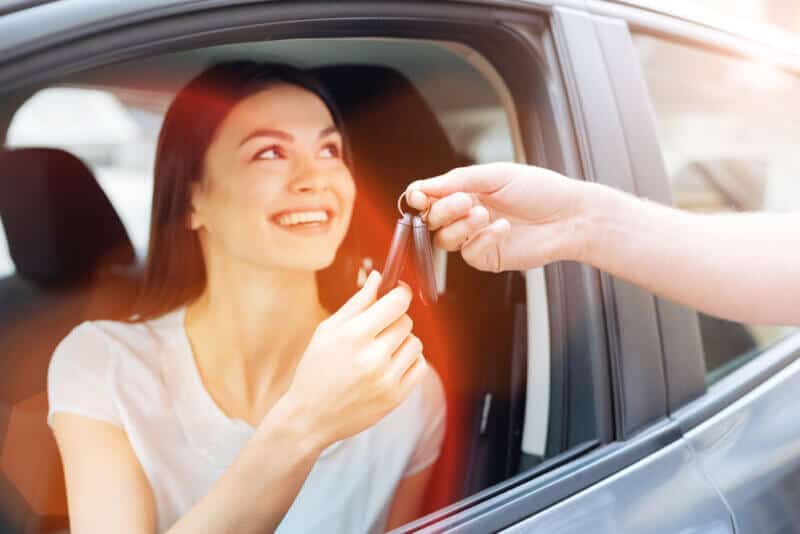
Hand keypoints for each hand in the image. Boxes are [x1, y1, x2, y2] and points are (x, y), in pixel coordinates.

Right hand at [281, 271, 426, 446]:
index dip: (400, 293)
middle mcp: (372, 357)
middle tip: (377, 330)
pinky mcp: (396, 397)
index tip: (397, 293)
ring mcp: (386, 379)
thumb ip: (357, 303)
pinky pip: (420, 366)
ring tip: (381, 351)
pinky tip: (390, 365)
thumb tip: (378, 277)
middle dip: (394, 320)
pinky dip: (409, 362)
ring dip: (402, 342)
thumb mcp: (328, 330)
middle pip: (406, 322)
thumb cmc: (316, 370)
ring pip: (416, 343)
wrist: (311, 416)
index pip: (397, 302)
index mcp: (353, 335)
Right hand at [406, 162, 586, 271]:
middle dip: (443, 210)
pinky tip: (502, 229)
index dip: (419, 197)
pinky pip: (468, 254)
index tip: (419, 196)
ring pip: (444, 240)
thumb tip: (422, 186)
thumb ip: (457, 180)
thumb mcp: (496, 175)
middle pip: (432, 220)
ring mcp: (476, 238)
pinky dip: (482, 240)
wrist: (570, 216)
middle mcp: (466, 215)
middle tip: (464, 201)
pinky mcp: (488, 258)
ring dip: (460, 226)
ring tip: (484, 214)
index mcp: (466, 191)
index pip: (429, 197)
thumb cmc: (539, 190)